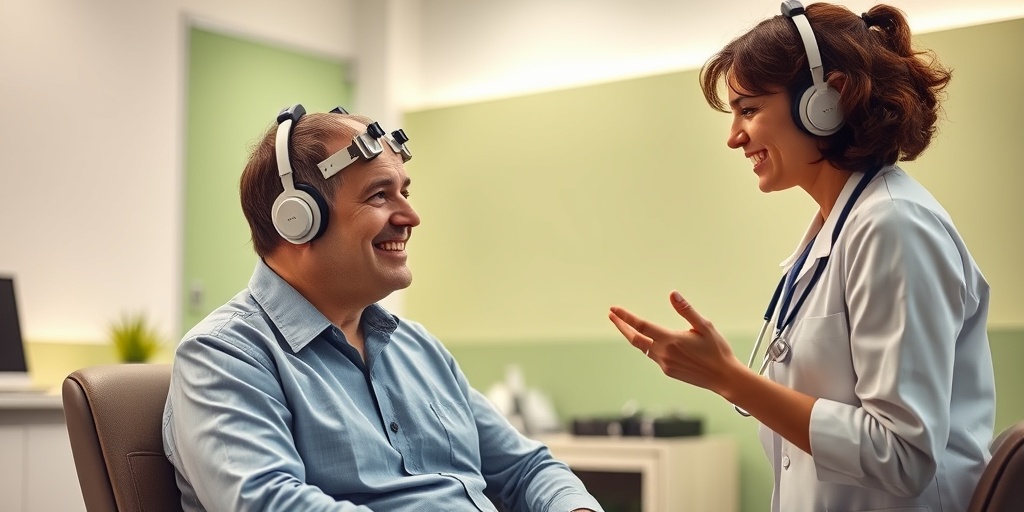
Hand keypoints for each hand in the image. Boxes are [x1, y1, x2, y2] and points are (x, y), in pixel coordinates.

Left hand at [608, 291, 742, 394]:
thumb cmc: (717, 350)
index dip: (626, 317)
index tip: (614, 310)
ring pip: (642, 348)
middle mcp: (664, 353)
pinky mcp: (668, 370)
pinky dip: (647, 346)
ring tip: (626, 326)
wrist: (724, 377)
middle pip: (634, 339)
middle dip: (621, 326)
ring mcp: (664, 364)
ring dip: (633, 336)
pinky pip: (653, 356)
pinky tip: (650, 340)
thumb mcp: (705, 326)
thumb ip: (686, 310)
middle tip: (612, 316)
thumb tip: (673, 295)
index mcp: (671, 340)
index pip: (641, 326)